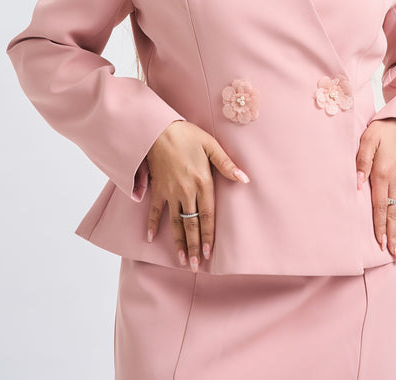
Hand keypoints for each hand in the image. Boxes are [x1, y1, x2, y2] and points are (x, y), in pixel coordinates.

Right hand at [145, 120, 249, 271]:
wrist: (158, 130)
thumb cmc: (187, 135)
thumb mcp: (211, 145)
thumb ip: (227, 164)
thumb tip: (245, 179)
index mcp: (202, 182)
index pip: (207, 215)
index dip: (207, 235)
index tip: (208, 253)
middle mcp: (186, 191)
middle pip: (191, 224)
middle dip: (193, 246)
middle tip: (193, 266)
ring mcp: (170, 192)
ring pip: (175, 222)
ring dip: (178, 241)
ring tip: (180, 260)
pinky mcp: (157, 188)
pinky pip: (155, 210)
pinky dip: (152, 224)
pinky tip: (151, 238)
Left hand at [355, 118, 395, 259]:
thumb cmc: (385, 129)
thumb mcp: (368, 139)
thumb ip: (361, 161)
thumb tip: (356, 184)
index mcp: (382, 174)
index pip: (380, 206)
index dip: (380, 226)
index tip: (381, 243)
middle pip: (394, 214)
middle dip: (394, 236)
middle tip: (395, 255)